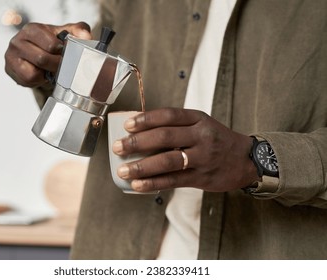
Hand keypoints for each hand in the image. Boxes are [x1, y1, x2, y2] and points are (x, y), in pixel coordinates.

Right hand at [4, 22, 91, 87]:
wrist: (36, 53)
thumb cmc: (51, 43)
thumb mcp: (66, 33)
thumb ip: (79, 31)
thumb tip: (86, 36)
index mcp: (32, 29)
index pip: (51, 44)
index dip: (62, 52)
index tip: (65, 54)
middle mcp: (18, 41)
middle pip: (42, 59)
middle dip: (56, 66)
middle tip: (61, 66)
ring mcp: (11, 56)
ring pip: (33, 73)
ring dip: (45, 74)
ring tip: (48, 69)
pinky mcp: (10, 69)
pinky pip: (27, 81)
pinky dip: (37, 80)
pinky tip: (40, 74)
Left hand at [112, 108, 258, 192]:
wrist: (246, 160)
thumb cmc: (216, 140)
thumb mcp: (201, 125)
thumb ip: (177, 126)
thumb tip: (141, 130)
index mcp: (199, 119)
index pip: (169, 115)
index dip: (146, 119)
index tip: (127, 125)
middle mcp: (201, 136)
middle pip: (165, 136)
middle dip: (137, 142)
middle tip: (118, 147)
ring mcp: (202, 157)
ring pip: (168, 161)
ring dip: (142, 166)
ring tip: (122, 170)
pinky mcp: (202, 177)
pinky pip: (173, 180)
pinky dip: (153, 183)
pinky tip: (137, 185)